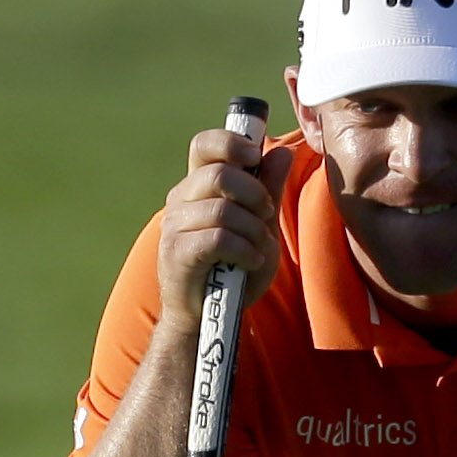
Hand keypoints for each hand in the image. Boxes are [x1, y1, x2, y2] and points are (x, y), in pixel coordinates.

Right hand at [153, 124, 290, 316]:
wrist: (208, 314)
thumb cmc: (234, 268)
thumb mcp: (260, 225)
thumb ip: (268, 189)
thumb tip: (281, 152)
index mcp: (197, 185)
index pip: (205, 144)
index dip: (231, 142)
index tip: (254, 157)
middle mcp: (180, 200)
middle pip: (220, 173)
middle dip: (256, 194)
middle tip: (266, 216)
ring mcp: (174, 225)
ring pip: (224, 209)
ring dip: (254, 230)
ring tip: (258, 249)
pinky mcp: (176, 252)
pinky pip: (219, 238)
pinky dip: (245, 251)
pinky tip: (249, 263)